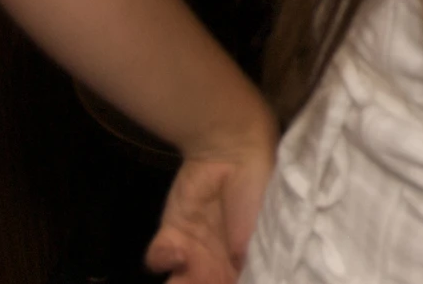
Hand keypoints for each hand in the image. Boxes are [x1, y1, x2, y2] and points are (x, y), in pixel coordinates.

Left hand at [145, 136, 273, 282]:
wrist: (234, 151)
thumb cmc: (259, 194)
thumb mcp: (265, 235)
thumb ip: (251, 269)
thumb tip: (248, 281)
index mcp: (245, 264)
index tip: (218, 281)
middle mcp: (219, 262)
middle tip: (195, 277)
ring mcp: (194, 250)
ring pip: (177, 282)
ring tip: (184, 271)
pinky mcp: (171, 234)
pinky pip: (158, 260)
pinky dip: (162, 260)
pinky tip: (175, 250)